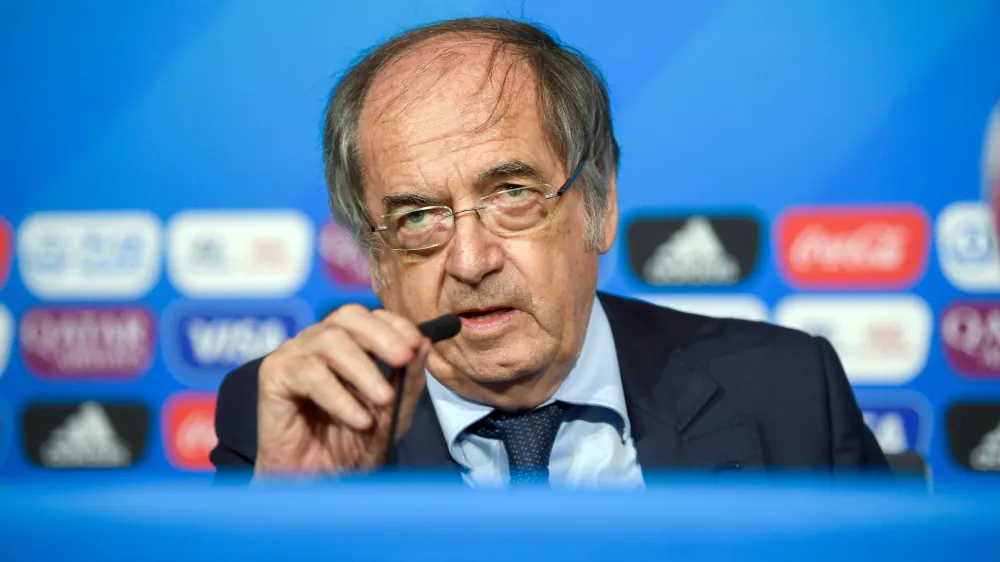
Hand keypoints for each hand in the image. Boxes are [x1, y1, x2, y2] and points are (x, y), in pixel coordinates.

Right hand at [255, 304, 430, 477]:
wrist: (315, 484)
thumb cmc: (350, 445)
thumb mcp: (391, 413)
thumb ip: (408, 380)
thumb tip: (425, 342)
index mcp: (345, 342)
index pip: (369, 316)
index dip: (394, 324)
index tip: (417, 345)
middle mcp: (317, 342)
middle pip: (347, 316)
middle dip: (381, 336)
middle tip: (404, 359)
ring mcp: (293, 355)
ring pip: (329, 341)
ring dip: (363, 369)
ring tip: (383, 398)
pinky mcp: (273, 376)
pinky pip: (308, 373)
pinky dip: (338, 396)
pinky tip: (358, 420)